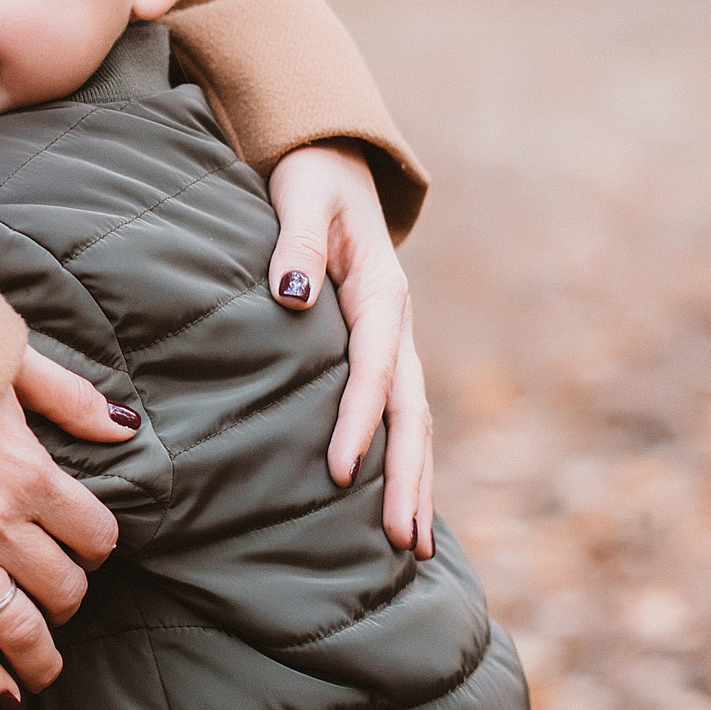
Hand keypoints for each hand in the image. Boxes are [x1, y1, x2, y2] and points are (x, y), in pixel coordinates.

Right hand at [0, 348, 130, 705]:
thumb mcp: (5, 362)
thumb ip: (69, 396)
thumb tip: (123, 430)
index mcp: (30, 472)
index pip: (95, 534)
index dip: (97, 546)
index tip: (87, 547)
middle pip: (62, 587)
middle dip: (69, 598)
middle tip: (61, 598)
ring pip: (18, 627)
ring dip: (41, 654)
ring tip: (45, 664)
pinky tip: (5, 696)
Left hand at [266, 142, 435, 558]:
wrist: (335, 165)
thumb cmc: (310, 180)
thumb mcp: (300, 194)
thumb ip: (294, 239)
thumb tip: (294, 292)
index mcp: (380, 290)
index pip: (372, 368)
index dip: (358, 421)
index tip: (340, 472)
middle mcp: (397, 322)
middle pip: (411, 410)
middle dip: (408, 476)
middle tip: (401, 540)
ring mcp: (396, 340)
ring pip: (415, 421)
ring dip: (416, 480)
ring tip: (413, 545)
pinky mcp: (383, 352)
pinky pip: (401, 414)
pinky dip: (406, 461)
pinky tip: (401, 507)